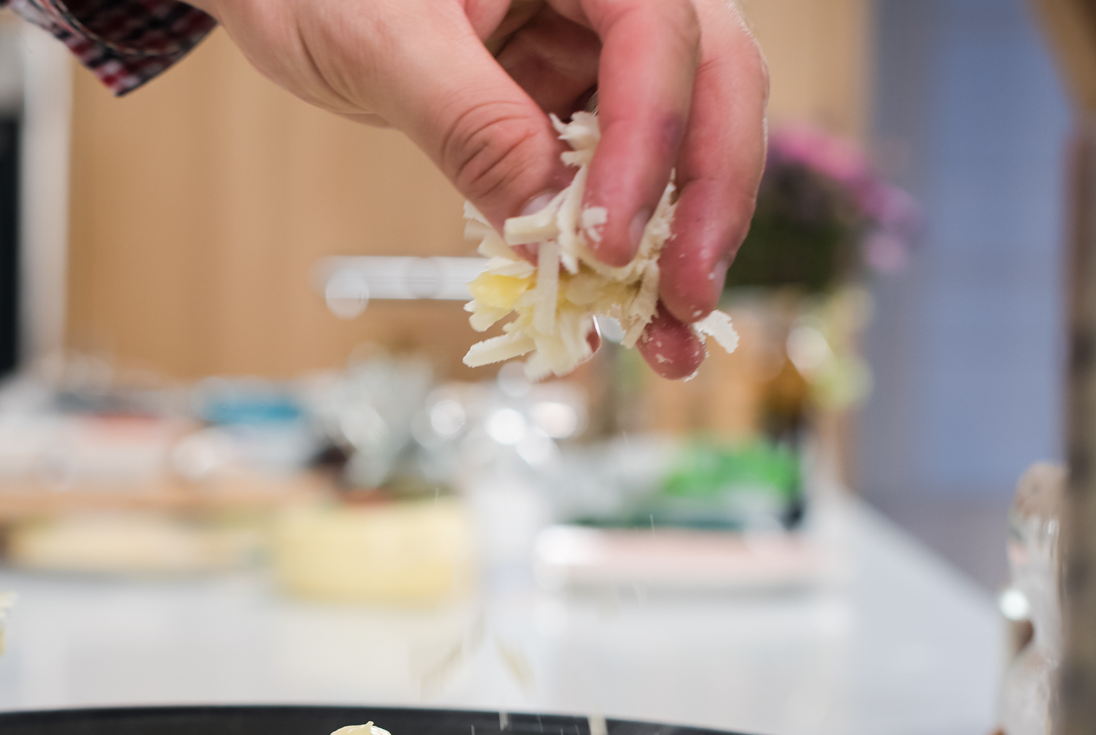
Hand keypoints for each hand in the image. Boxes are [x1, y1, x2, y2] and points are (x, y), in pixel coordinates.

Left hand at [197, 0, 766, 377]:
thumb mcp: (384, 41)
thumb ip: (470, 123)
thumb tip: (546, 228)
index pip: (655, 37)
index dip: (649, 143)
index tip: (610, 241)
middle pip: (711, 84)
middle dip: (708, 200)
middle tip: (686, 299)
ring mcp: (596, 47)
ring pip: (678, 141)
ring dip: (677, 243)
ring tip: (667, 337)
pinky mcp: (568, 103)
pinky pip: (613, 176)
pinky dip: (616, 248)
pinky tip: (610, 314)